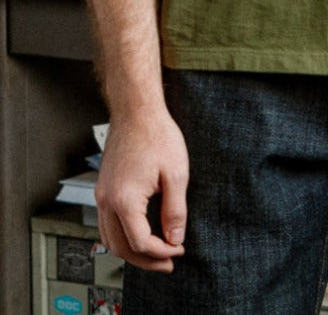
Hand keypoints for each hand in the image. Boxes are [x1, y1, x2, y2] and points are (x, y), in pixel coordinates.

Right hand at [96, 107, 189, 271]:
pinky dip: (122, 237)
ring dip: (132, 252)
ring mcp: (102, 195)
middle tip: (169, 262)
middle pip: (121, 247)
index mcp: (125, 199)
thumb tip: (174, 238)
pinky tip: (139, 235)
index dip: (162, 251)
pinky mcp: (103, 189)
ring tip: (156, 253)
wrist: (136, 111)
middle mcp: (107, 201)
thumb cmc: (156, 135)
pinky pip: (106, 224)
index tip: (179, 249)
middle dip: (146, 260)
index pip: (140, 242)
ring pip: (109, 239)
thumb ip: (175, 211)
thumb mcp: (176, 174)